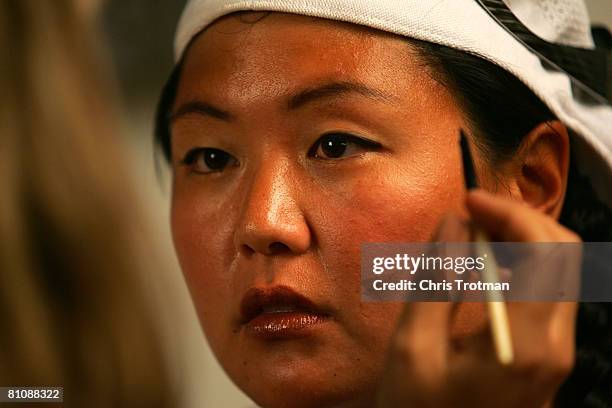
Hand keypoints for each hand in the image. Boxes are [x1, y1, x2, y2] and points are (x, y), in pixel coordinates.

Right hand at [376, 189, 579, 407]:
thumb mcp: (412, 346)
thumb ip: (436, 279)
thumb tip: (452, 221)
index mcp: (527, 343)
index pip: (546, 252)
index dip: (510, 214)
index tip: (469, 201)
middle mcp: (555, 345)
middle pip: (564, 255)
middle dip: (520, 221)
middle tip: (472, 211)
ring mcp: (555, 353)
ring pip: (558, 272)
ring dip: (520, 241)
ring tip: (472, 234)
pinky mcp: (545, 356)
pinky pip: (545, 294)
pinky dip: (519, 267)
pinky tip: (482, 268)